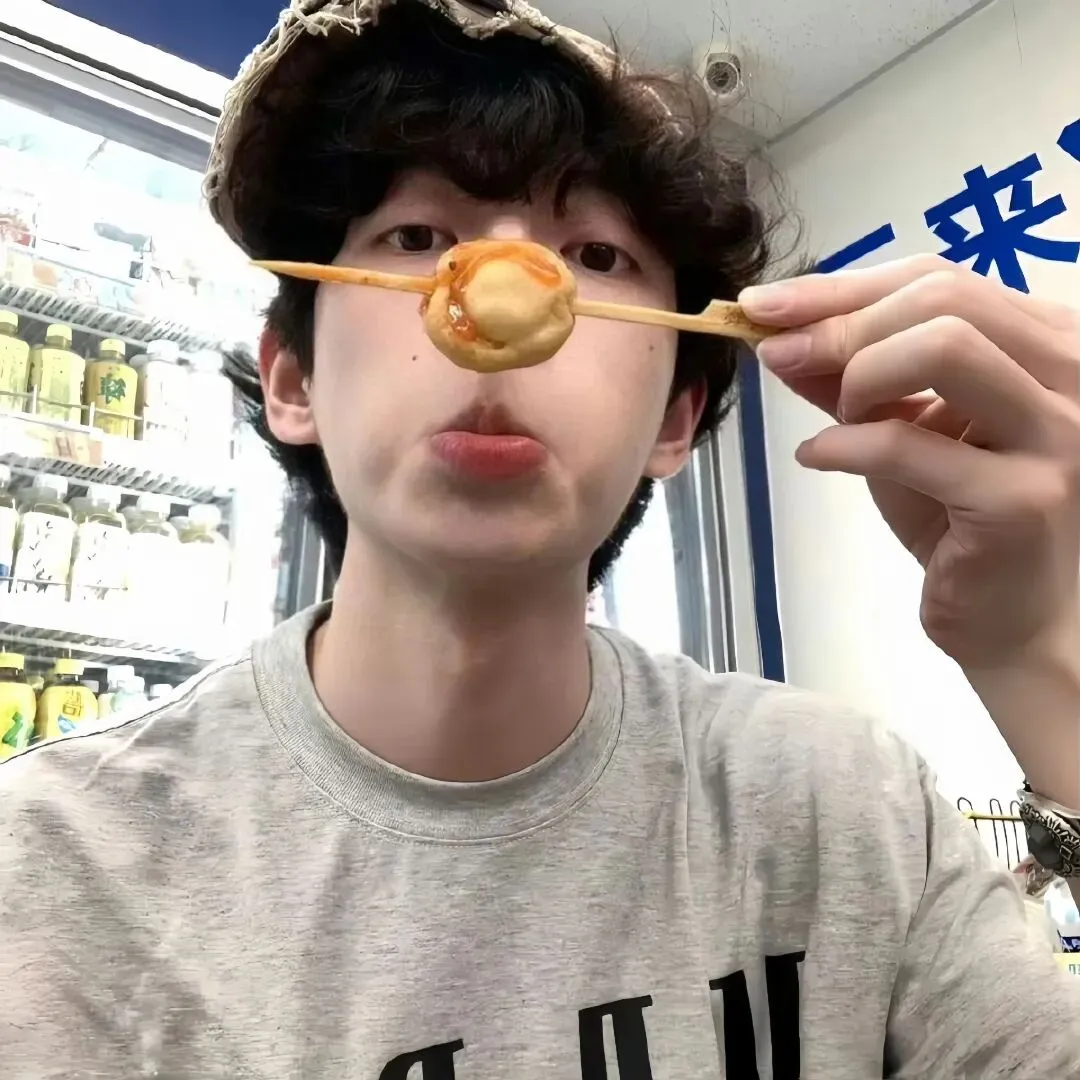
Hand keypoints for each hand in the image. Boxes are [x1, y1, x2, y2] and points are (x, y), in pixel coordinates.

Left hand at [739, 255, 1079, 671]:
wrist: (1010, 618)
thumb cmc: (959, 519)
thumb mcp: (902, 429)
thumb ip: (855, 376)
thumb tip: (781, 331)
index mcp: (1046, 342)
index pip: (938, 278)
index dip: (840, 285)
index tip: (764, 305)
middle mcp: (1070, 373)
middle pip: (942, 298)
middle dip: (838, 323)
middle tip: (776, 356)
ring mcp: (1058, 434)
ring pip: (943, 347)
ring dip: (860, 378)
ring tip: (835, 419)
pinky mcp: (1023, 497)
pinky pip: (909, 443)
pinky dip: (842, 444)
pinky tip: (817, 456)